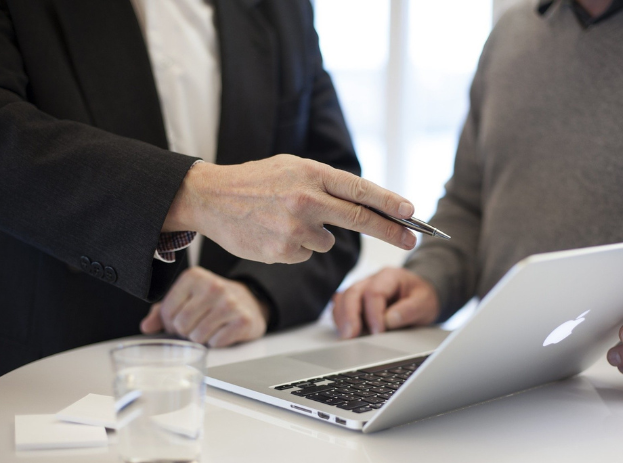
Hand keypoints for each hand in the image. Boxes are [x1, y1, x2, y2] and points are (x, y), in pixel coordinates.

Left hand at [140, 267, 268, 346]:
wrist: (249, 302)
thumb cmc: (211, 301)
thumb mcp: (186, 298)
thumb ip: (162, 311)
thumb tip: (146, 327)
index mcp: (194, 277)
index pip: (167, 311)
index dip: (170, 322)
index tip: (180, 319)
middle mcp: (213, 286)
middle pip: (181, 325)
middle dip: (185, 332)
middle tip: (195, 326)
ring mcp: (230, 303)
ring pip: (197, 336)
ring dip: (200, 338)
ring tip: (209, 328)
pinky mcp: (243, 320)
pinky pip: (216, 342)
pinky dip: (216, 342)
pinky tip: (222, 331)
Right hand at [162, 155, 417, 263]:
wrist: (211, 198)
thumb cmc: (256, 181)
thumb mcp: (292, 167)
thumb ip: (326, 183)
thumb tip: (364, 204)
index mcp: (311, 173)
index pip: (360, 190)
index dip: (390, 203)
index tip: (412, 212)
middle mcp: (306, 200)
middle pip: (360, 219)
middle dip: (391, 231)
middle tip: (412, 239)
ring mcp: (294, 228)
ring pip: (328, 241)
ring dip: (317, 235)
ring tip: (285, 219)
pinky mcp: (283, 251)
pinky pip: (306, 253)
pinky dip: (296, 246)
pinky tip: (274, 232)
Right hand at [332, 267, 439, 338]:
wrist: (420, 296)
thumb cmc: (421, 298)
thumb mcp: (425, 303)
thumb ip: (409, 310)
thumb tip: (389, 320)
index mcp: (389, 276)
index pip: (374, 292)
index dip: (373, 314)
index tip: (378, 332)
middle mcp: (371, 280)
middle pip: (352, 293)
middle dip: (350, 316)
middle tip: (350, 336)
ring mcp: (361, 290)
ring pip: (342, 299)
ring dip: (342, 318)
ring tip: (346, 337)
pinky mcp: (355, 302)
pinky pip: (340, 307)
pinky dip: (340, 320)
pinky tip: (346, 333)